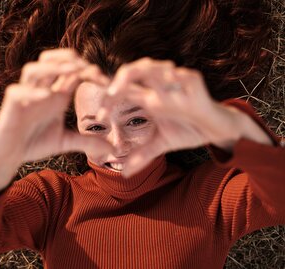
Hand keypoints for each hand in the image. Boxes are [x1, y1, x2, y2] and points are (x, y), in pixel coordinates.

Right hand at [0, 48, 113, 165]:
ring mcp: (25, 96)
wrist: (9, 156)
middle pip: (52, 60)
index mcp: (55, 95)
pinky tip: (46, 95)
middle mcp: (41, 91)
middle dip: (70, 59)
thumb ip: (87, 142)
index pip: (72, 73)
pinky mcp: (11, 106)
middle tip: (89, 68)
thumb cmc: (34, 143)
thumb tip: (112, 150)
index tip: (106, 82)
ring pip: (33, 69)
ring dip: (52, 67)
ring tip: (71, 71)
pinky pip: (17, 92)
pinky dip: (31, 91)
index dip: (89, 71)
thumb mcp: (65, 141)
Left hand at [98, 57, 240, 176]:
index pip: (124, 91)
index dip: (108, 100)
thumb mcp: (161, 144)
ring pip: (159, 67)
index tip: (100, 118)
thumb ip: (142, 156)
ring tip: (135, 87)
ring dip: (146, 73)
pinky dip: (176, 79)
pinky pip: (185, 77)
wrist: (215, 129)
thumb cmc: (187, 131)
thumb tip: (124, 175)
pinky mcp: (196, 84)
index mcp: (149, 98)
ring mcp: (177, 84)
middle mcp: (159, 88)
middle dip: (121, 79)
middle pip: (136, 71)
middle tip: (110, 94)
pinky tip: (169, 83)